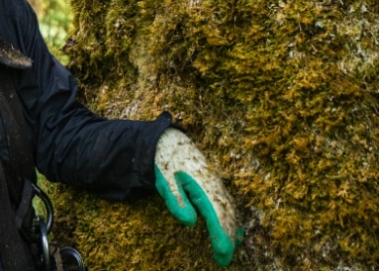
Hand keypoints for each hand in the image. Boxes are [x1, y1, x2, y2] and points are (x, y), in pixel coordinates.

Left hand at [154, 128, 241, 265]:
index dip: (221, 236)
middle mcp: (213, 184)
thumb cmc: (164, 162)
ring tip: (230, 249)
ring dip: (231, 229)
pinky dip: (231, 217)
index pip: (216, 215)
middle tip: (224, 260)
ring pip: (228, 209)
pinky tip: (233, 229)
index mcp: (202, 184)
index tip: (223, 254)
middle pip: (226, 215)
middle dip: (227, 238)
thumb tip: (191, 222)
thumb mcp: (165, 181)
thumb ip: (176, 201)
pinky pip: (226, 202)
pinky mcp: (214, 181)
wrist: (168, 140)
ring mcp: (216, 182)